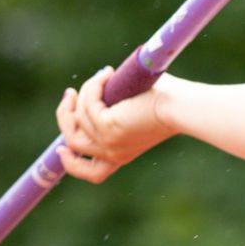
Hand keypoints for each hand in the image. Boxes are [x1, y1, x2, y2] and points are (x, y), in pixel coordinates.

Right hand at [55, 65, 175, 182]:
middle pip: (72, 143)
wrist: (183, 106)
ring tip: (104, 75)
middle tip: (70, 93)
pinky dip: (93, 86)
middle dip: (64, 116)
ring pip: (76, 120)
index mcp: (122, 154)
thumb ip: (116, 104)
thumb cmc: (171, 101)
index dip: (71, 164)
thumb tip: (103, 82)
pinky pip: (88, 105)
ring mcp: (108, 144)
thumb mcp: (136, 108)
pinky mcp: (107, 128)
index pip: (92, 172)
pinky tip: (108, 73)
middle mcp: (113, 154)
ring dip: (85, 93)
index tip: (61, 150)